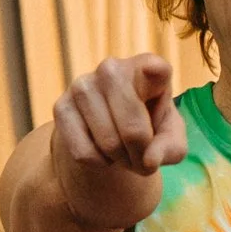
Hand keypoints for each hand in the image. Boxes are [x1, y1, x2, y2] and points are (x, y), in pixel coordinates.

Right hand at [52, 52, 185, 229]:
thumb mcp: (169, 140)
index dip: (155, 70)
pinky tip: (102, 150)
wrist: (111, 130)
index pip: (155, 67)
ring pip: (108, 143)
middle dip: (140, 155)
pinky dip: (98, 163)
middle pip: (133, 129)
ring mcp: (83, 85)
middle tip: (143, 160)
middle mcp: (112, 69)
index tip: (156, 70)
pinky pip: (84, 153)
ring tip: (124, 153)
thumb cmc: (149, 129)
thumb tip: (148, 161)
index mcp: (147, 68)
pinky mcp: (61, 106)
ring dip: (120, 161)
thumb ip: (169, 148)